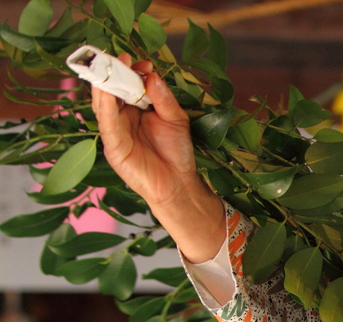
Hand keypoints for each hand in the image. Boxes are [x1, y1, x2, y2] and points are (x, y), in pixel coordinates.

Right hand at [93, 54, 224, 262]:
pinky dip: (105, 108)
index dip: (132, 71)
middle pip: (112, 90)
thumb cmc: (177, 152)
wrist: (179, 183)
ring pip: (104, 104)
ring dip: (106, 85)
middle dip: (115, 72)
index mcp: (136, 109)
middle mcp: (122, 118)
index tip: (142, 62)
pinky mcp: (113, 147)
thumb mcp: (175, 119)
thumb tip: (151, 74)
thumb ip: (163, 98)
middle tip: (121, 56)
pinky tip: (107, 95)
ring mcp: (115, 132)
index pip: (127, 84)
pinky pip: (106, 124)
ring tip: (111, 67)